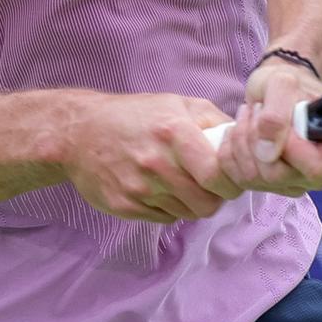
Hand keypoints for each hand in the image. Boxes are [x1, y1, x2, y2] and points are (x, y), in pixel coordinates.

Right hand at [63, 93, 243, 224]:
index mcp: (174, 132)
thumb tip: (243, 138)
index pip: (218, 176)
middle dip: (213, 197)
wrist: (78, 132)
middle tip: (206, 185)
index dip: (230, 183)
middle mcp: (156, 163)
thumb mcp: (175, 103)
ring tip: (178, 183)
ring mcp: (138, 188)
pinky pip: (163, 218)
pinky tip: (157, 189)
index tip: (228, 179)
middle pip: (206, 204)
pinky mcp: (124, 206)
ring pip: (186, 214)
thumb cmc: (132, 115)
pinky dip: (168, 208)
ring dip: (189, 203)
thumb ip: (212, 119)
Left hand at [217, 58, 321, 196]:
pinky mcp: (276, 185)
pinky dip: (232, 152)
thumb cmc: (290, 84)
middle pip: (279, 176)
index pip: (316, 168)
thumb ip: (276, 114)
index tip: (278, 122)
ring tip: (250, 116)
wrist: (279, 90)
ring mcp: (300, 182)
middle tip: (257, 111)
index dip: (290, 149)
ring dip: (242, 142)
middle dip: (257, 140)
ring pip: (256, 179)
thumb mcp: (282, 83)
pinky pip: (242, 180)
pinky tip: (242, 132)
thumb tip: (268, 153)